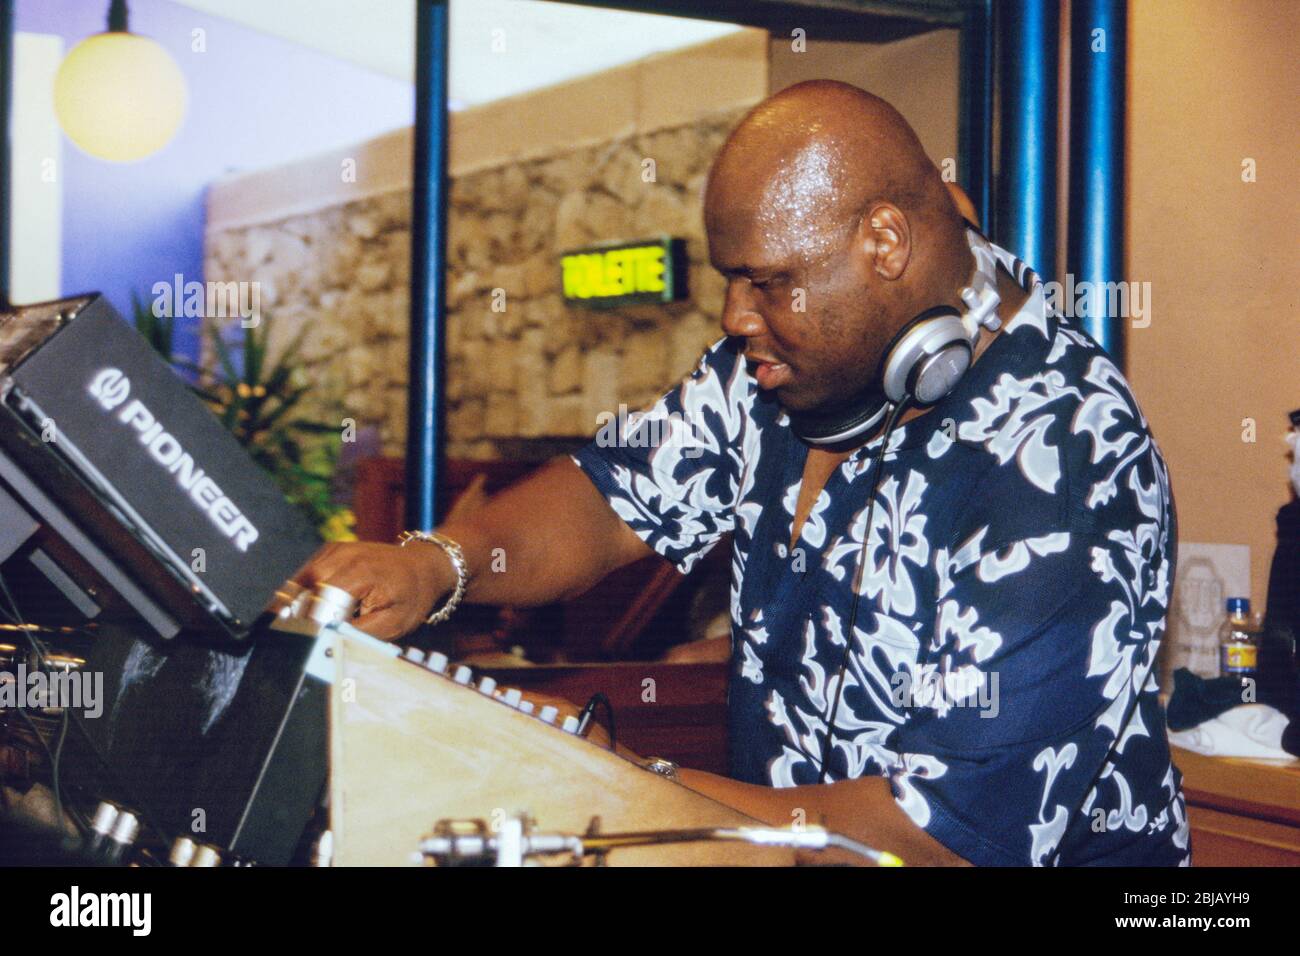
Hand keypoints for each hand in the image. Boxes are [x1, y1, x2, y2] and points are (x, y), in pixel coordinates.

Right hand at [291, 540, 455, 639]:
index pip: (319, 602)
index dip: (311, 625)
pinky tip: (311, 607)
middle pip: (304, 590)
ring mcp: (335, 550)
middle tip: (301, 639)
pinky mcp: (330, 551)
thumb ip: (359, 634)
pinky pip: (306, 574)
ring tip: (303, 625)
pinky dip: (304, 592)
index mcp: (360, 573)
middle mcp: (344, 556)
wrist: (422, 565)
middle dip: (299, 616)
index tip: (309, 645)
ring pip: (300, 582)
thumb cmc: (412, 595)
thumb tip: (329, 643)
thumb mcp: (393, 623)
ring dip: (298, 604)